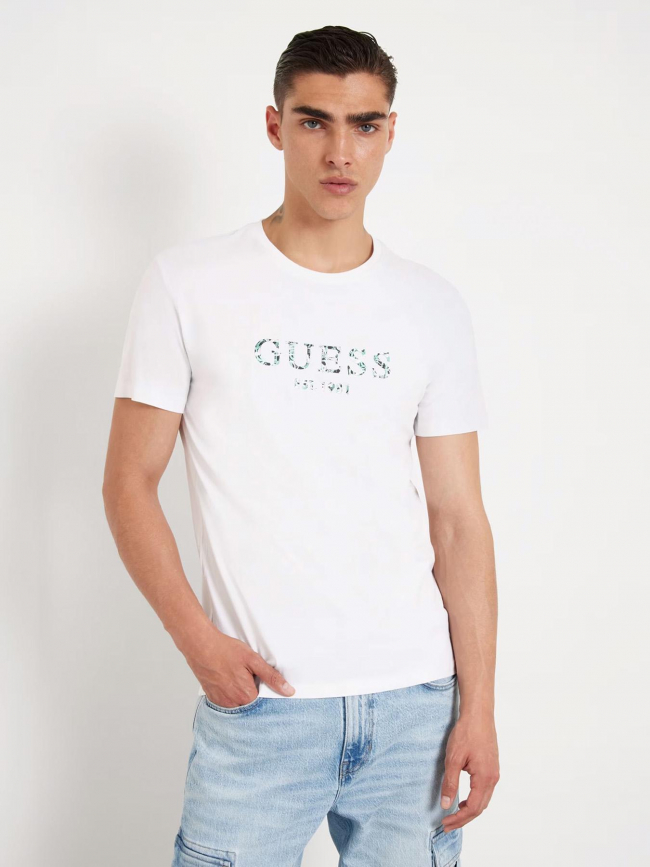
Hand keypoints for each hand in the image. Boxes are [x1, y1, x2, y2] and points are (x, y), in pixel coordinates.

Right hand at [186, 628, 295, 706]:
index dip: (266, 691)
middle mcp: (233, 703)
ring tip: (237, 676)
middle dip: (254, 693)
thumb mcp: (253, 659)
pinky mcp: (213, 699)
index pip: (264, 702)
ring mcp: (221, 703)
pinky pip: (227, 703)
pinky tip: (229, 680)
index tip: (263, 682)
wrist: (200, 646)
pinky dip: (231, 695)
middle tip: (247, 675)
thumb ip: (271, 677)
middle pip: (251, 705)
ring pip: (239, 705)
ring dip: (242, 695)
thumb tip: (288, 690)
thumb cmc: (225, 650)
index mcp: (246, 695)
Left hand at [440, 709, 499, 831]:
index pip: (473, 808)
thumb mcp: (453, 759)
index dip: (459, 818)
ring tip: (453, 815)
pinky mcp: (492, 768)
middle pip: (480, 808)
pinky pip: (484, 791)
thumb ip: (450, 783)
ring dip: (469, 810)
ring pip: (483, 800)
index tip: (445, 823)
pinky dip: (474, 800)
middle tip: (447, 824)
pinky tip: (463, 799)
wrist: (478, 715)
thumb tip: (446, 804)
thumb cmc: (466, 733)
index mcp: (485, 778)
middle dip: (463, 818)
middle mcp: (493, 778)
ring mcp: (494, 773)